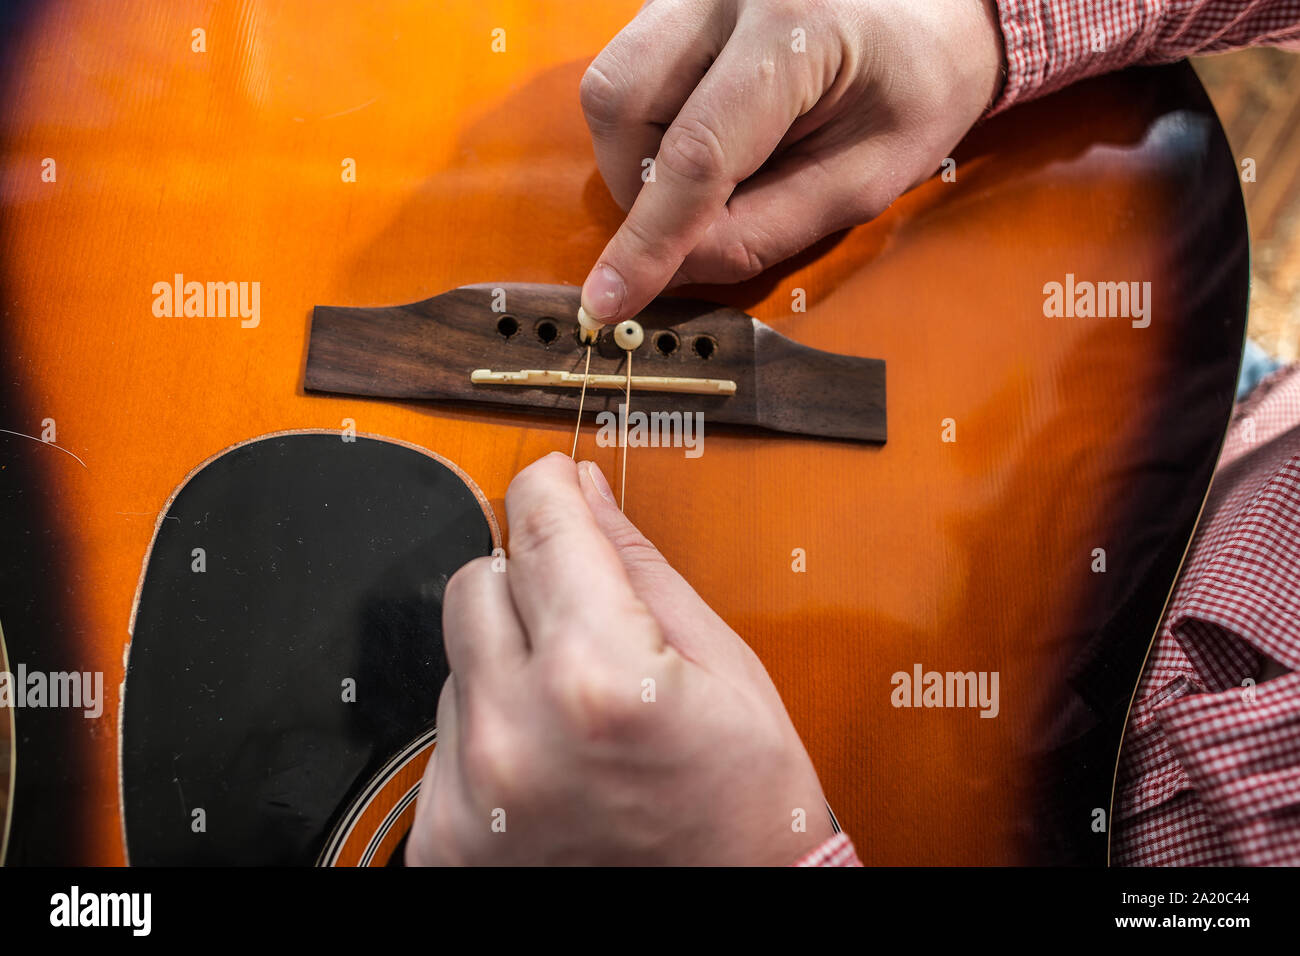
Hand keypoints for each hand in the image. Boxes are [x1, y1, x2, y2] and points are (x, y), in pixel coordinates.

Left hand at [405, 453, 832, 864]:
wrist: (729, 925)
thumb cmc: (746, 817)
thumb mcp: (722, 672)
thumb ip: (638, 569)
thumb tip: (585, 495)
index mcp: (598, 678)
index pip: (539, 528)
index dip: (548, 487)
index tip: (554, 481)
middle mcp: (516, 736)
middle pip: (478, 581)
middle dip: (530, 579)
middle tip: (588, 617)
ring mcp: (469, 795)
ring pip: (459, 659)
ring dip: (509, 662)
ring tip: (580, 713)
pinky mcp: (442, 839)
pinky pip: (447, 735)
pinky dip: (493, 730)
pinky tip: (551, 758)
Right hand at [578, 0, 1004, 322]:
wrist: (932, 9)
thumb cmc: (917, 90)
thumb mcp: (864, 180)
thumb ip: (765, 231)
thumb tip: (670, 272)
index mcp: (794, 25)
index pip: (696, 154)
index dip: (648, 241)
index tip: (609, 301)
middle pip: (621, 102)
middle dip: (638, 187)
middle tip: (695, 218)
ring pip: (613, 86)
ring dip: (640, 156)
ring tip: (717, 167)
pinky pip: (631, 70)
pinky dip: (653, 124)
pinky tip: (714, 127)